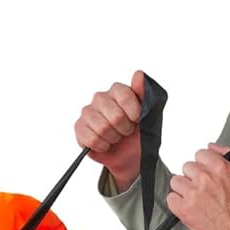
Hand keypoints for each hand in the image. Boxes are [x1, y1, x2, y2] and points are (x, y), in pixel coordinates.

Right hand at [75, 70, 145, 188]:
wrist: (131, 156)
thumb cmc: (139, 134)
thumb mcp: (150, 115)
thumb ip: (145, 93)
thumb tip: (139, 74)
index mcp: (117, 91)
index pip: (125, 96)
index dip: (134, 114)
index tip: (137, 121)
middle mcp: (101, 98)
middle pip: (115, 116)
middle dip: (125, 129)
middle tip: (126, 131)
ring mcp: (88, 112)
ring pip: (102, 128)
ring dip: (113, 138)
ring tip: (116, 137)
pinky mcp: (79, 127)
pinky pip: (91, 139)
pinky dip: (103, 146)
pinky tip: (106, 144)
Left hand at [166, 143, 229, 229]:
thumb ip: (227, 156)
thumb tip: (213, 147)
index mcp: (220, 167)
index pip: (200, 154)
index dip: (203, 166)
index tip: (205, 174)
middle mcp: (205, 178)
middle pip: (187, 167)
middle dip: (193, 178)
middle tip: (202, 190)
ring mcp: (193, 194)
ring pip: (176, 181)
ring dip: (184, 190)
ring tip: (195, 200)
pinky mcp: (184, 210)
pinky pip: (171, 199)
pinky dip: (178, 204)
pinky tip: (189, 208)